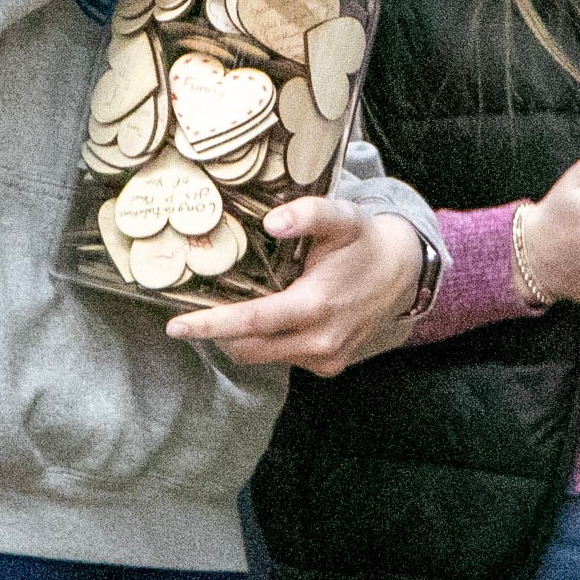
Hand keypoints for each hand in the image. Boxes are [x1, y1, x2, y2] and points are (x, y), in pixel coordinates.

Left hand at [165, 200, 421, 373]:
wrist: (402, 274)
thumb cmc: (364, 241)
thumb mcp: (342, 217)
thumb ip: (308, 214)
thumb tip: (272, 221)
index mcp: (316, 306)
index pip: (252, 322)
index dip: (211, 324)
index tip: (176, 325)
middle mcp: (320, 340)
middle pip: (249, 347)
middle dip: (217, 333)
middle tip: (192, 314)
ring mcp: (325, 358)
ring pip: (264, 356)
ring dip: (242, 338)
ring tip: (231, 311)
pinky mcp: (329, 366)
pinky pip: (284, 358)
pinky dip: (269, 342)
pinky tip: (270, 319)